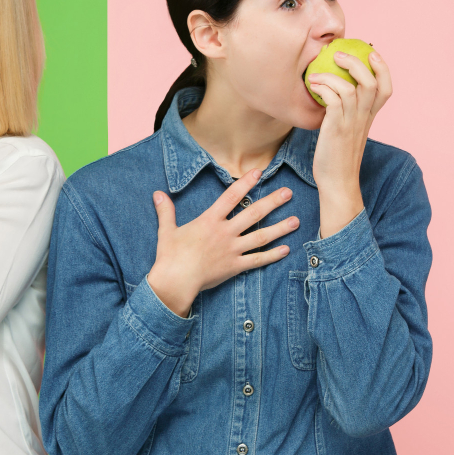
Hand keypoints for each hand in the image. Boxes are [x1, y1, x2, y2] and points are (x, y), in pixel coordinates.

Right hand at [146, 169, 298, 316]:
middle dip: (272, 202)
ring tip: (295, 220)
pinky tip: (285, 250)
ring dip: (279, 228)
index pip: (231, 196)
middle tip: (289, 193)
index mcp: (209, 220)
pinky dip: (272, 255)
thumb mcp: (166, 230)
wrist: (175, 281)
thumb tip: (158, 194)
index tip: (259, 172)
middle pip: (253, 213)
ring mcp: (232, 250)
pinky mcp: (235, 267)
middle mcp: (225, 232)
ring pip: (261, 236)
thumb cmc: (169, 256)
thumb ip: (166, 211)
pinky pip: (257, 260)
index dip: (246, 183)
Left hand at [307, 49, 392, 236]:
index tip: (371, 54)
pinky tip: (312, 86)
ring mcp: (351, 122)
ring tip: (315, 73)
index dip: (382, 68)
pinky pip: (334, 98)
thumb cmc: (336, 159)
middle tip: (337, 54)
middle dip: (356, 62)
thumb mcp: (345, 132)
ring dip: (332, 73)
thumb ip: (345, 114)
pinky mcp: (336, 128)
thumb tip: (331, 94)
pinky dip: (323, 86)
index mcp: (370, 118)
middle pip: (371, 81)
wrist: (336, 183)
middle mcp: (364, 117)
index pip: (386, 88)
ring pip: (352, 87)